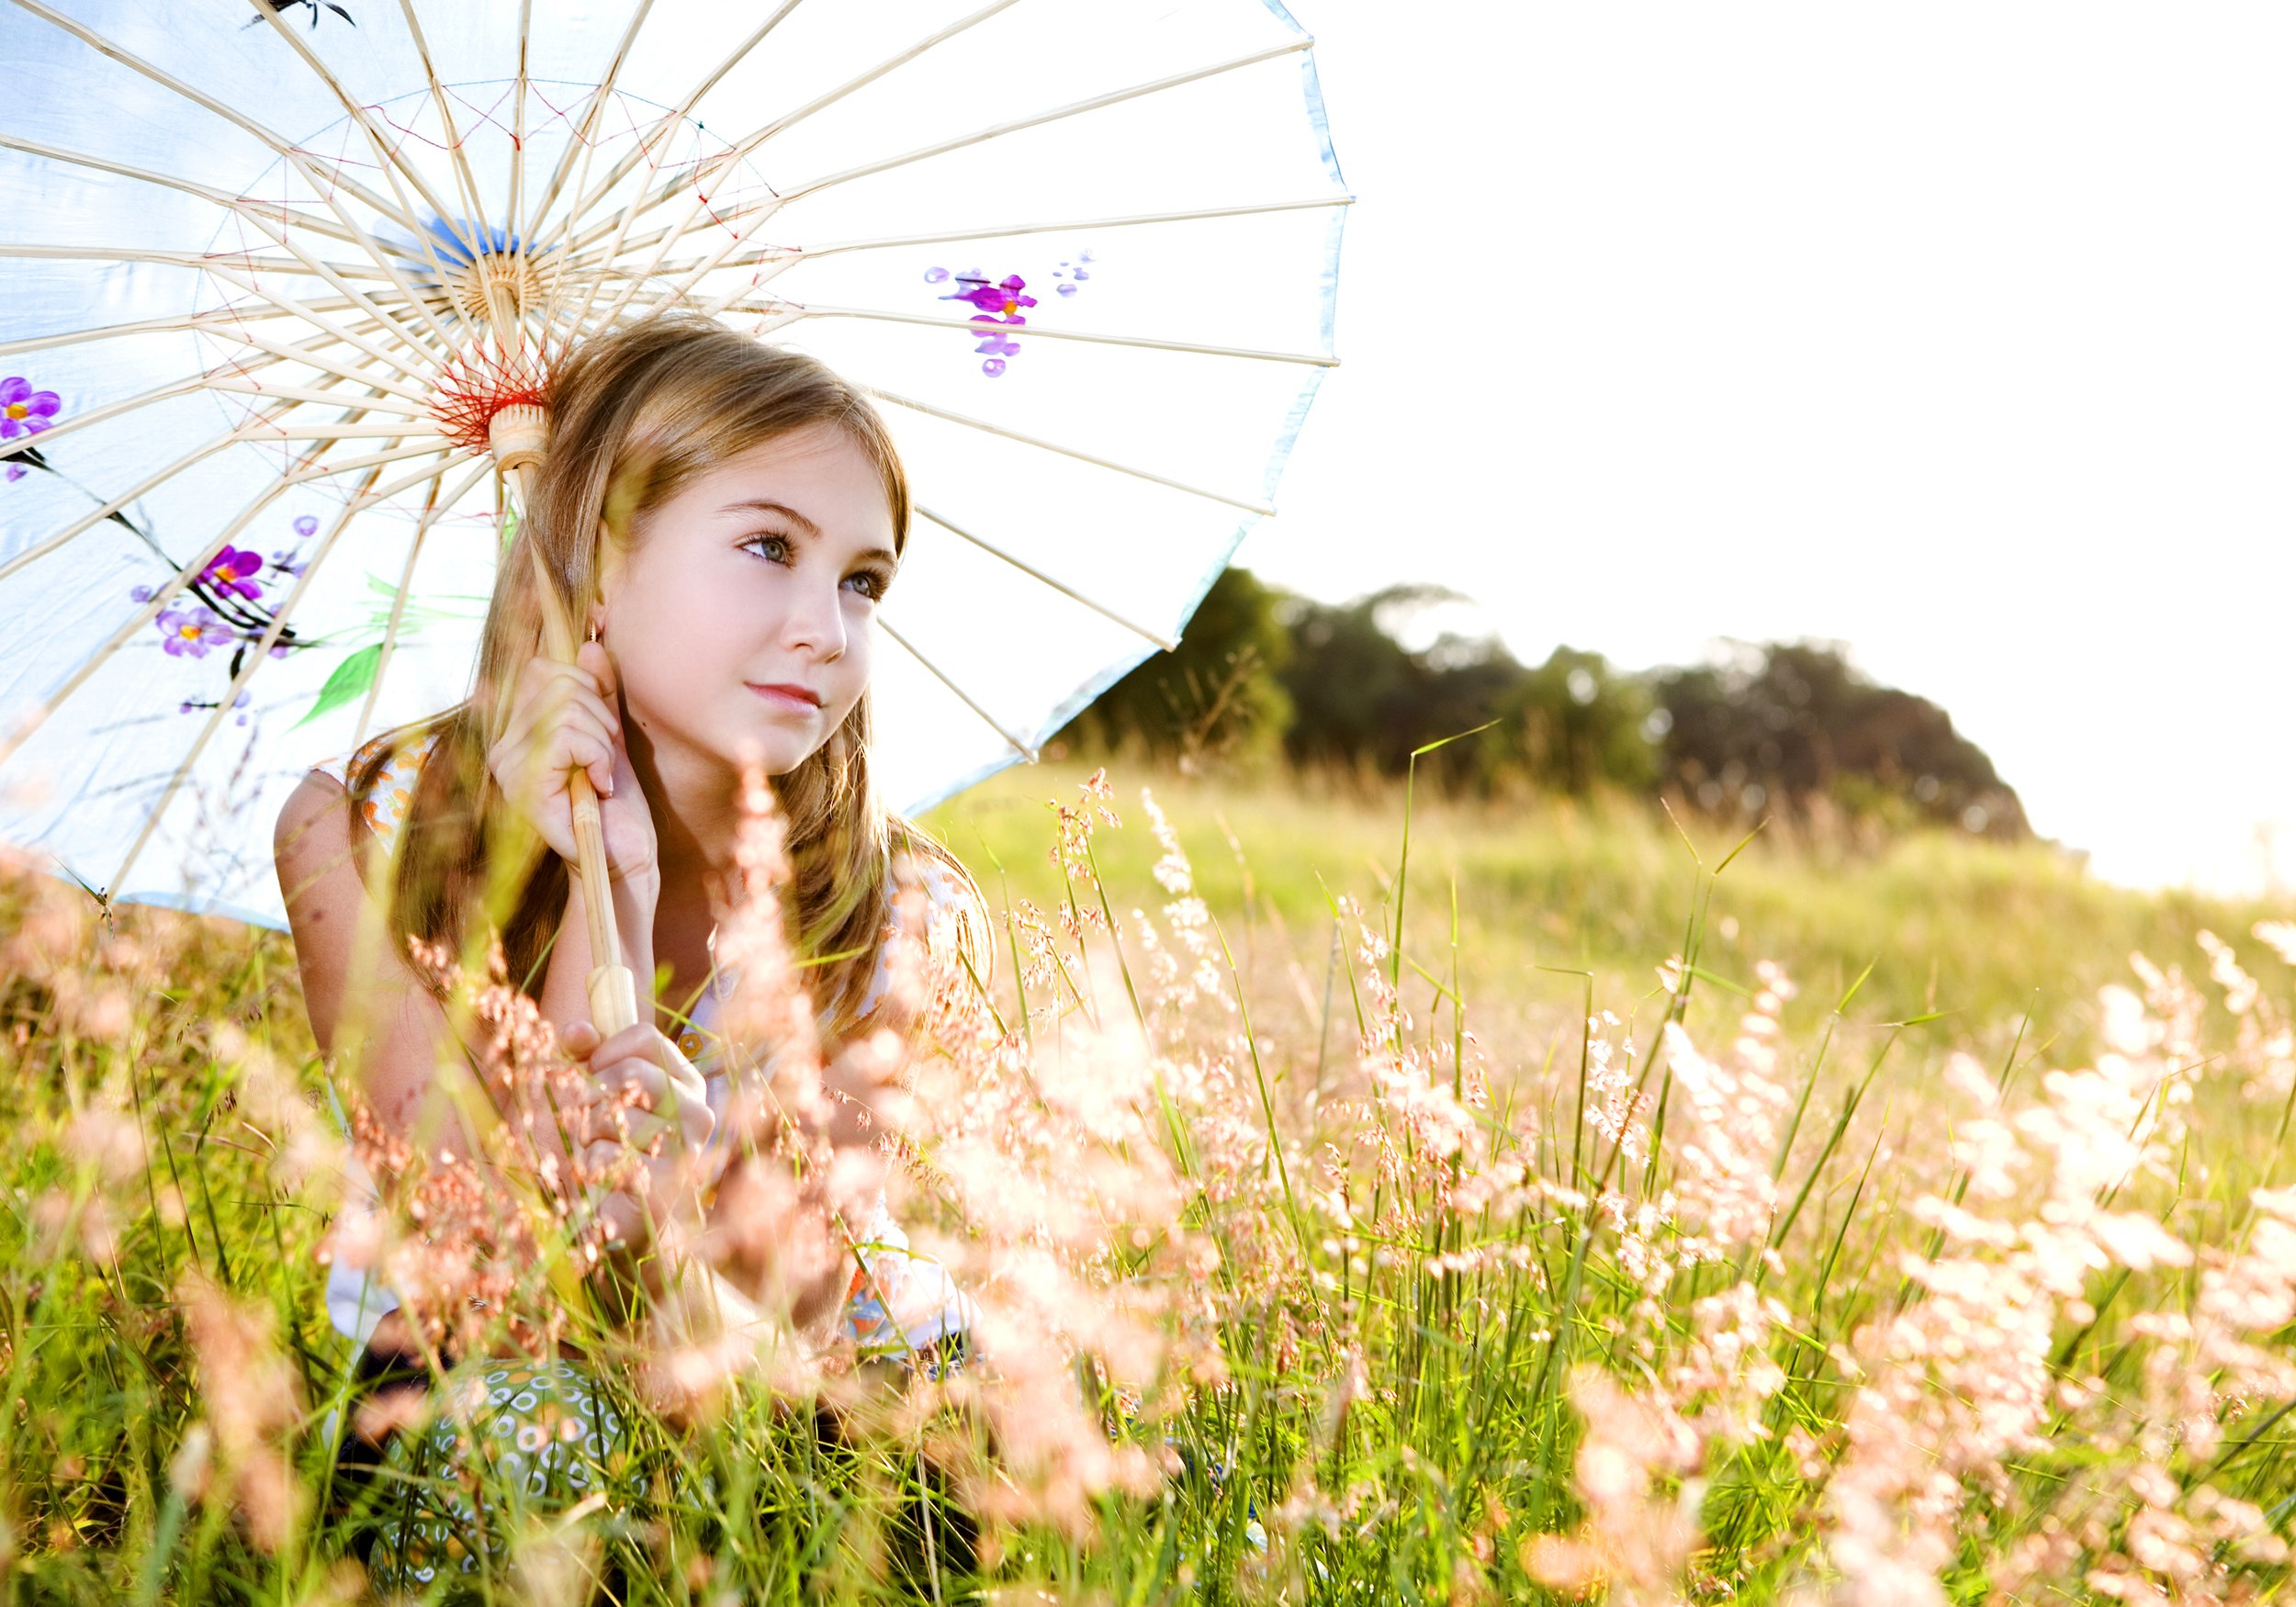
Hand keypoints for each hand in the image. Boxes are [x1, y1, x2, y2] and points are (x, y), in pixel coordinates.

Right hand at [488, 642, 656, 884]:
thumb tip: (590, 646)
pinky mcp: (524, 786)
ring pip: (566, 709)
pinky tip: (600, 786)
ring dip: (603, 742)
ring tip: (602, 775)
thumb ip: (599, 692)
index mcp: (519, 731)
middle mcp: (504, 747)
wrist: (624, 853)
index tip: (604, 728)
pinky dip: (599, 758)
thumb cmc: (616, 802)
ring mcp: (509, 767)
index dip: (587, 686)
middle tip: (605, 757)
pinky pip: (568, 738)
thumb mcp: (611, 734)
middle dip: (600, 715)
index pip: (543, 669)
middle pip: (558, 683)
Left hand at [561, 1020, 715, 1246]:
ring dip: (588, 1135)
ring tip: (597, 1151)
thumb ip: (584, 1056)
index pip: (646, 1039)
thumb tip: (576, 1030)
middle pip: (629, 1073)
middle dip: (591, 1096)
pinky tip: (602, 1177)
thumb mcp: (593, 1092)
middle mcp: (697, 1111)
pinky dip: (591, 1165)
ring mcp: (687, 1149)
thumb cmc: (607, 1147)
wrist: (621, 1219)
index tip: (593, 1075)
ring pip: (614, 1115)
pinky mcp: (666, 1186)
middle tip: (589, 1120)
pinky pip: (609, 1156)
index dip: (606, 1052)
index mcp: (685, 1082)